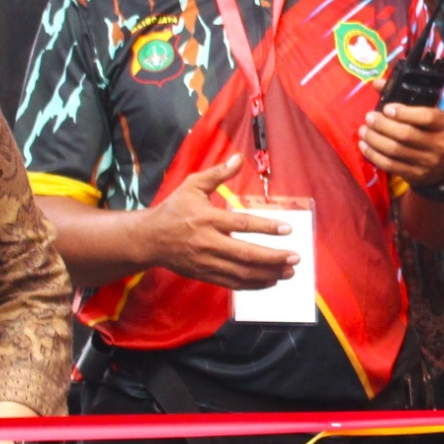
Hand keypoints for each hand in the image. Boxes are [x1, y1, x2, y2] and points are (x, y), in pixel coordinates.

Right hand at [139, 155, 295, 290]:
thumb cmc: (173, 210)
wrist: (149, 239)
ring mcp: (207, 262)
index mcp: (207, 219)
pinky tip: (270, 280)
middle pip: (246, 254)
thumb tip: (239, 158)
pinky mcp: (205, 275)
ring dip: (268, 274)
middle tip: (295, 257)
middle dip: (273, 258)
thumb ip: (217, 174)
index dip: (266, 228)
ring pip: (242, 273)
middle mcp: (208, 243)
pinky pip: (233, 283)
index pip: (242, 225)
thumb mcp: (192, 186)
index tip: (288, 230)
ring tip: (290, 271)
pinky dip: (253, 285)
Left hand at [361, 103, 443, 182]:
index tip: (387, 108)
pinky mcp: (415, 175)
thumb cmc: (429, 134)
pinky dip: (374, 155)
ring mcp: (427, 162)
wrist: (442, 168)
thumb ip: (403, 99)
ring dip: (375, 140)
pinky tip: (364, 146)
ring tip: (363, 131)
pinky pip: (390, 165)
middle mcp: (439, 144)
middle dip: (383, 125)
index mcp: (443, 124)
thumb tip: (376, 84)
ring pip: (395, 150)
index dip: (405, 113)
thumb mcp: (425, 116)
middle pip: (406, 134)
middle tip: (369, 118)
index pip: (427, 117)